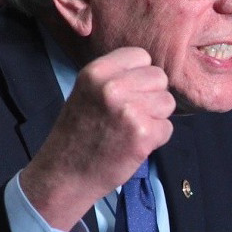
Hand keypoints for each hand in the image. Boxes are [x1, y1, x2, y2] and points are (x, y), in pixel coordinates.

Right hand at [21, 47, 175, 230]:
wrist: (63, 176)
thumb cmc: (77, 134)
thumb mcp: (87, 92)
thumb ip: (116, 77)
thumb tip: (151, 68)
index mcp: (97, 72)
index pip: (141, 55)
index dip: (140, 74)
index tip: (129, 91)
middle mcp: (113, 87)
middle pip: (159, 77)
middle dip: (151, 95)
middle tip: (130, 115)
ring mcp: (130, 111)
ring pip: (168, 102)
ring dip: (156, 117)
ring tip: (131, 129)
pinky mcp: (143, 134)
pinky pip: (167, 128)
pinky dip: (156, 138)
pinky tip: (134, 145)